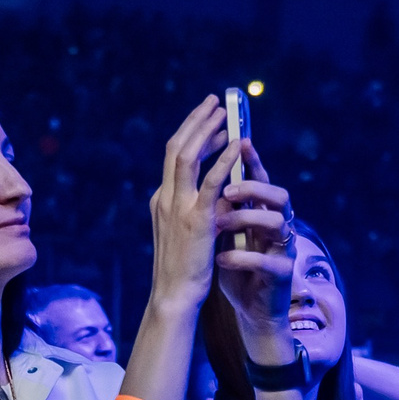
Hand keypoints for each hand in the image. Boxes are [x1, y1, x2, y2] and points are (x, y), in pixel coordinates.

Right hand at [144, 96, 235, 316]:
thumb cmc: (183, 270)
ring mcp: (178, 207)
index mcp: (162, 200)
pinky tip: (236, 145)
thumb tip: (216, 192)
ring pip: (188, 156)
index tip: (210, 122)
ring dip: (207, 131)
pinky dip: (223, 159)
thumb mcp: (185, 232)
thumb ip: (195, 209)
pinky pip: (210, 182)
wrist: (174, 295)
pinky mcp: (195, 219)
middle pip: (177, 147)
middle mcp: (165, 197)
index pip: (174, 157)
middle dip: (196, 122)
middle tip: (215, 103)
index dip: (192, 134)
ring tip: (225, 115)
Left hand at [210, 145, 299, 360]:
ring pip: (278, 223)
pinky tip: (220, 259)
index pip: (261, 181)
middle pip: (279, 195)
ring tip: (220, 224)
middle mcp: (278, 227)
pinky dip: (241, 258)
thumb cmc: (238, 269)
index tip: (238, 141)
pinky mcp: (282, 274)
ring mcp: (283, 249)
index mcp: (263, 214)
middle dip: (254, 188)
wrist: (252, 311)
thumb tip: (202, 177)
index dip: (253, 161)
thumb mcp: (226, 234)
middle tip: (227, 189)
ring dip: (247, 219)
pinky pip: (266, 261)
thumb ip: (221, 208)